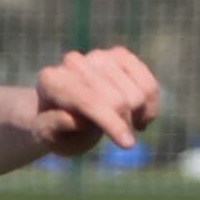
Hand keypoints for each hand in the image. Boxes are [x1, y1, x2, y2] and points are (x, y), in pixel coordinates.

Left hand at [30, 47, 157, 155]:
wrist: (62, 111)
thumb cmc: (55, 130)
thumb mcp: (49, 137)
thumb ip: (57, 126)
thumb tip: (77, 119)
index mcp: (51, 82)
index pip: (89, 100)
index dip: (112, 122)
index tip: (128, 145)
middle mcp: (74, 63)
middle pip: (117, 99)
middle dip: (125, 124)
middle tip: (122, 139)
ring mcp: (98, 56)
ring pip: (137, 92)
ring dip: (139, 116)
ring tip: (130, 128)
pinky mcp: (119, 55)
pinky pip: (147, 81)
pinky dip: (151, 104)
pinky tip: (142, 117)